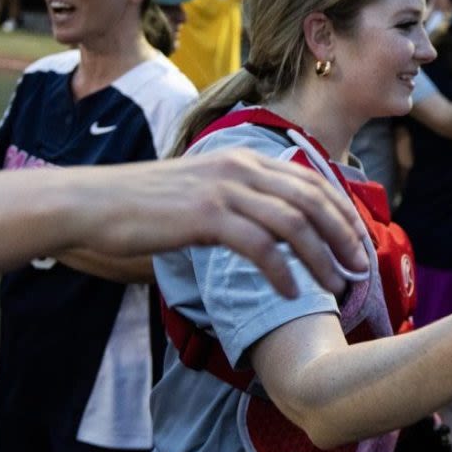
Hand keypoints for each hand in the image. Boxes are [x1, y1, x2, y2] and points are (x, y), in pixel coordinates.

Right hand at [72, 150, 370, 296]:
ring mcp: (224, 189)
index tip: (359, 243)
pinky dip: (282, 272)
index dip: (343, 213)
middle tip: (360, 268)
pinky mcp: (205, 216)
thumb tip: (277, 225)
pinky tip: (291, 293)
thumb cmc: (145, 204)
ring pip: (294, 223)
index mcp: (244, 158)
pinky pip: (259, 246)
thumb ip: (242, 198)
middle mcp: (241, 167)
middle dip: (345, 236)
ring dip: (321, 259)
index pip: (313, 181)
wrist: (92, 203)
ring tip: (335, 287)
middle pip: (314, 199)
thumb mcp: (203, 189)